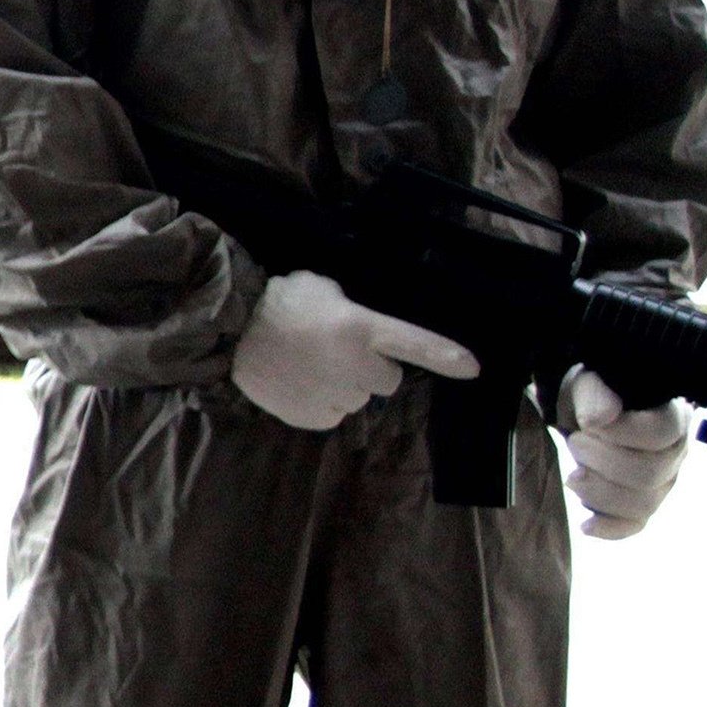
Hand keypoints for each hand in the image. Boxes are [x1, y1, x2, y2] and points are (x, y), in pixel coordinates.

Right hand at [229, 269, 481, 430]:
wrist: (233, 331)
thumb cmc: (279, 301)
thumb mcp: (324, 289)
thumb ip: (351, 309)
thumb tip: (355, 322)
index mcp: (362, 329)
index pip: (415, 344)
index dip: (445, 357)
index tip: (474, 369)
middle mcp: (356, 367)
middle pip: (385, 380)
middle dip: (368, 368)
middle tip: (334, 350)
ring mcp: (335, 396)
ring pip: (355, 399)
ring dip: (341, 385)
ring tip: (307, 364)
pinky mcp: (314, 417)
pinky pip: (330, 414)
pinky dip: (318, 402)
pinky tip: (297, 382)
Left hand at [559, 365, 687, 538]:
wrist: (586, 416)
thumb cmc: (593, 396)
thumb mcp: (588, 383)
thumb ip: (594, 393)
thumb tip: (601, 418)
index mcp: (674, 417)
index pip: (662, 432)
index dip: (622, 432)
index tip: (588, 424)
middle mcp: (677, 453)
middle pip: (651, 473)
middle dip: (604, 462)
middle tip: (575, 443)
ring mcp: (664, 483)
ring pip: (644, 504)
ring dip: (600, 493)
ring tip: (573, 475)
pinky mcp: (644, 506)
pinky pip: (636, 525)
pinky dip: (610, 528)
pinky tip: (585, 525)